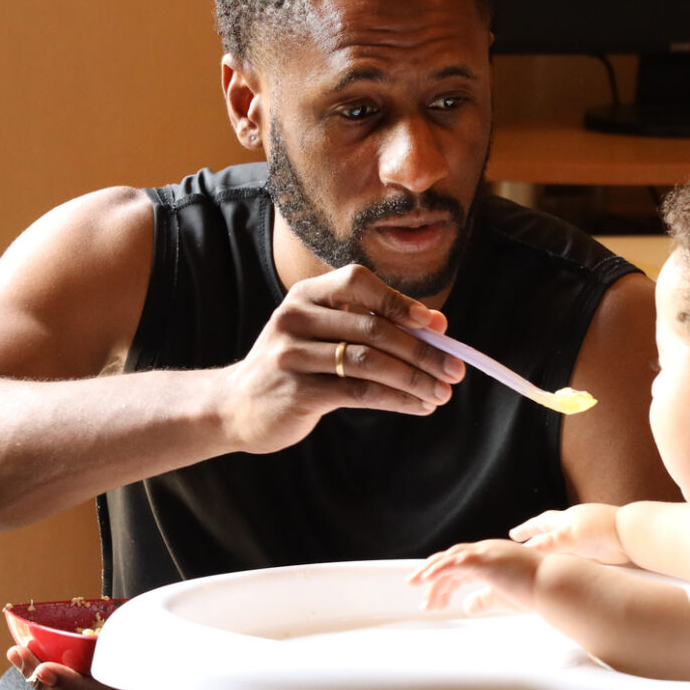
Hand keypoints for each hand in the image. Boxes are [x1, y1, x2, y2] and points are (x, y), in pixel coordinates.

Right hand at [216, 264, 466, 455]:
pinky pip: (359, 393)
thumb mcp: (322, 334)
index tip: (437, 326)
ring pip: (369, 363)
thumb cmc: (294, 367)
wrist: (235, 406)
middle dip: (422, 351)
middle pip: (372, 328)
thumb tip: (435, 327)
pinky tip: (418, 406)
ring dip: (414, 379)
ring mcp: (292, 354)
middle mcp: (295, 317)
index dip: (401, 302)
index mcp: (306, 294)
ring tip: (442, 393)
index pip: (359, 283)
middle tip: (455, 370)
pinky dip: (396, 400)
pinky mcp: (297, 391)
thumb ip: (369, 326)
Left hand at [409, 539, 546, 614]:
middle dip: (433, 574)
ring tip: (415, 584)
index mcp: (494, 559)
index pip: (463, 567)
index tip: (435, 597)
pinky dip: (438, 569)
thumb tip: (466, 606)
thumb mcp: (503, 598)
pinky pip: (453, 562)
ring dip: (430, 572)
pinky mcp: (484, 559)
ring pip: (449, 559)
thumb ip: (483, 600)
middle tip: (416, 587)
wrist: (555, 585)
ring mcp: (486, 552)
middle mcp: (488, 551)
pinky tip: (425, 579)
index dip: (447, 581)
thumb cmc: (537, 593)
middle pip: (452, 560)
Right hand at [509, 503, 626, 562]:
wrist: (632, 535)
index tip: (512, 534)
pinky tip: (565, 566)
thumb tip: (529, 549)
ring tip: (540, 558)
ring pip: (562, 543)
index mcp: (565, 520)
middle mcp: (573, 527)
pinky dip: (565, 558)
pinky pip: (574, 553)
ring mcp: (585, 537)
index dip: (525, 529)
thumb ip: (550, 543)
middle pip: (550, 531)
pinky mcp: (596, 549)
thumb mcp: (572, 537)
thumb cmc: (602, 531)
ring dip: (550, 549)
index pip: (539, 524)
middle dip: (536, 537)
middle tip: (522, 544)